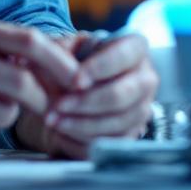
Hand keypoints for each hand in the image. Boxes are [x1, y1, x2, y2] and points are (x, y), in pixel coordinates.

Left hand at [14, 32, 157, 159]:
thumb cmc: (71, 61)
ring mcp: (141, 109)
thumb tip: (45, 65)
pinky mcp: (131, 133)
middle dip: (86, 103)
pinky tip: (61, 131)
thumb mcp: (64, 47)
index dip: (100, 69)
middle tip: (58, 105)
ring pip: (116, 123)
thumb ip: (57, 51)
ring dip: (80, 124)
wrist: (72, 88)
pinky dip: (82, 138)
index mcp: (134, 48)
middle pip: (121, 95)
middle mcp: (145, 79)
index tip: (75, 80)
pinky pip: (109, 142)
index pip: (124, 56)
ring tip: (52, 120)